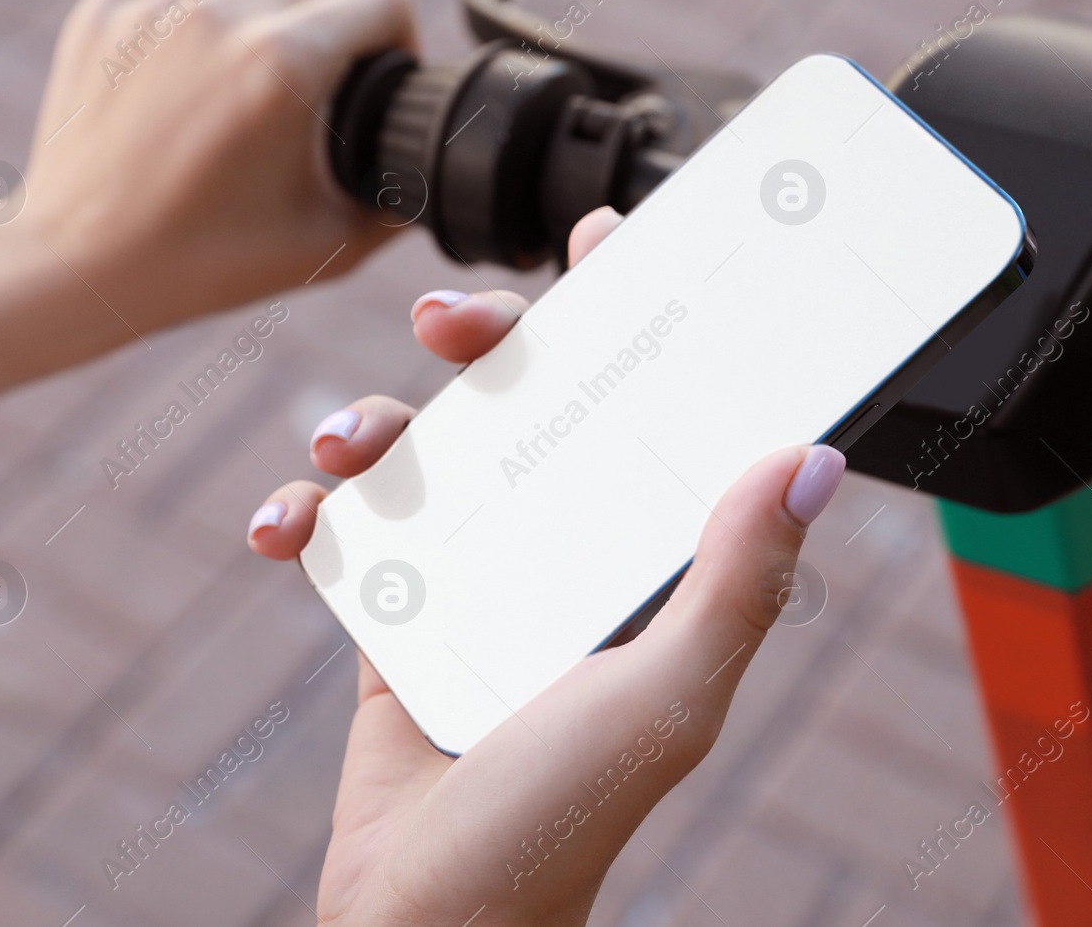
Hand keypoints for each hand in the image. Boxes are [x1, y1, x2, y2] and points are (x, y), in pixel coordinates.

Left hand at [0, 0, 417, 336]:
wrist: (78, 268)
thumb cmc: (204, 265)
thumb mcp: (329, 245)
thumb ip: (398, 201)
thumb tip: (431, 171)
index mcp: (287, 65)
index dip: (404, 41)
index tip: (387, 81)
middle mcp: (224, 16)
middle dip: (351, 24)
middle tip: (335, 87)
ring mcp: (157, 7)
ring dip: (281, 0)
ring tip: (269, 62)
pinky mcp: (105, 10)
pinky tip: (207, 30)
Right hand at [246, 208, 847, 925]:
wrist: (430, 918)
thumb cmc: (560, 820)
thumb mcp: (664, 694)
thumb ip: (738, 582)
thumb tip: (809, 457)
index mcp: (645, 559)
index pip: (652, 410)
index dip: (632, 319)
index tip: (606, 233)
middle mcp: (568, 552)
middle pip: (529, 403)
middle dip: (486, 342)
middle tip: (445, 322)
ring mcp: (477, 577)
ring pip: (429, 450)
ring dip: (376, 423)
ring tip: (340, 446)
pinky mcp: (396, 613)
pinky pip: (351, 529)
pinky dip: (309, 514)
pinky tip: (282, 528)